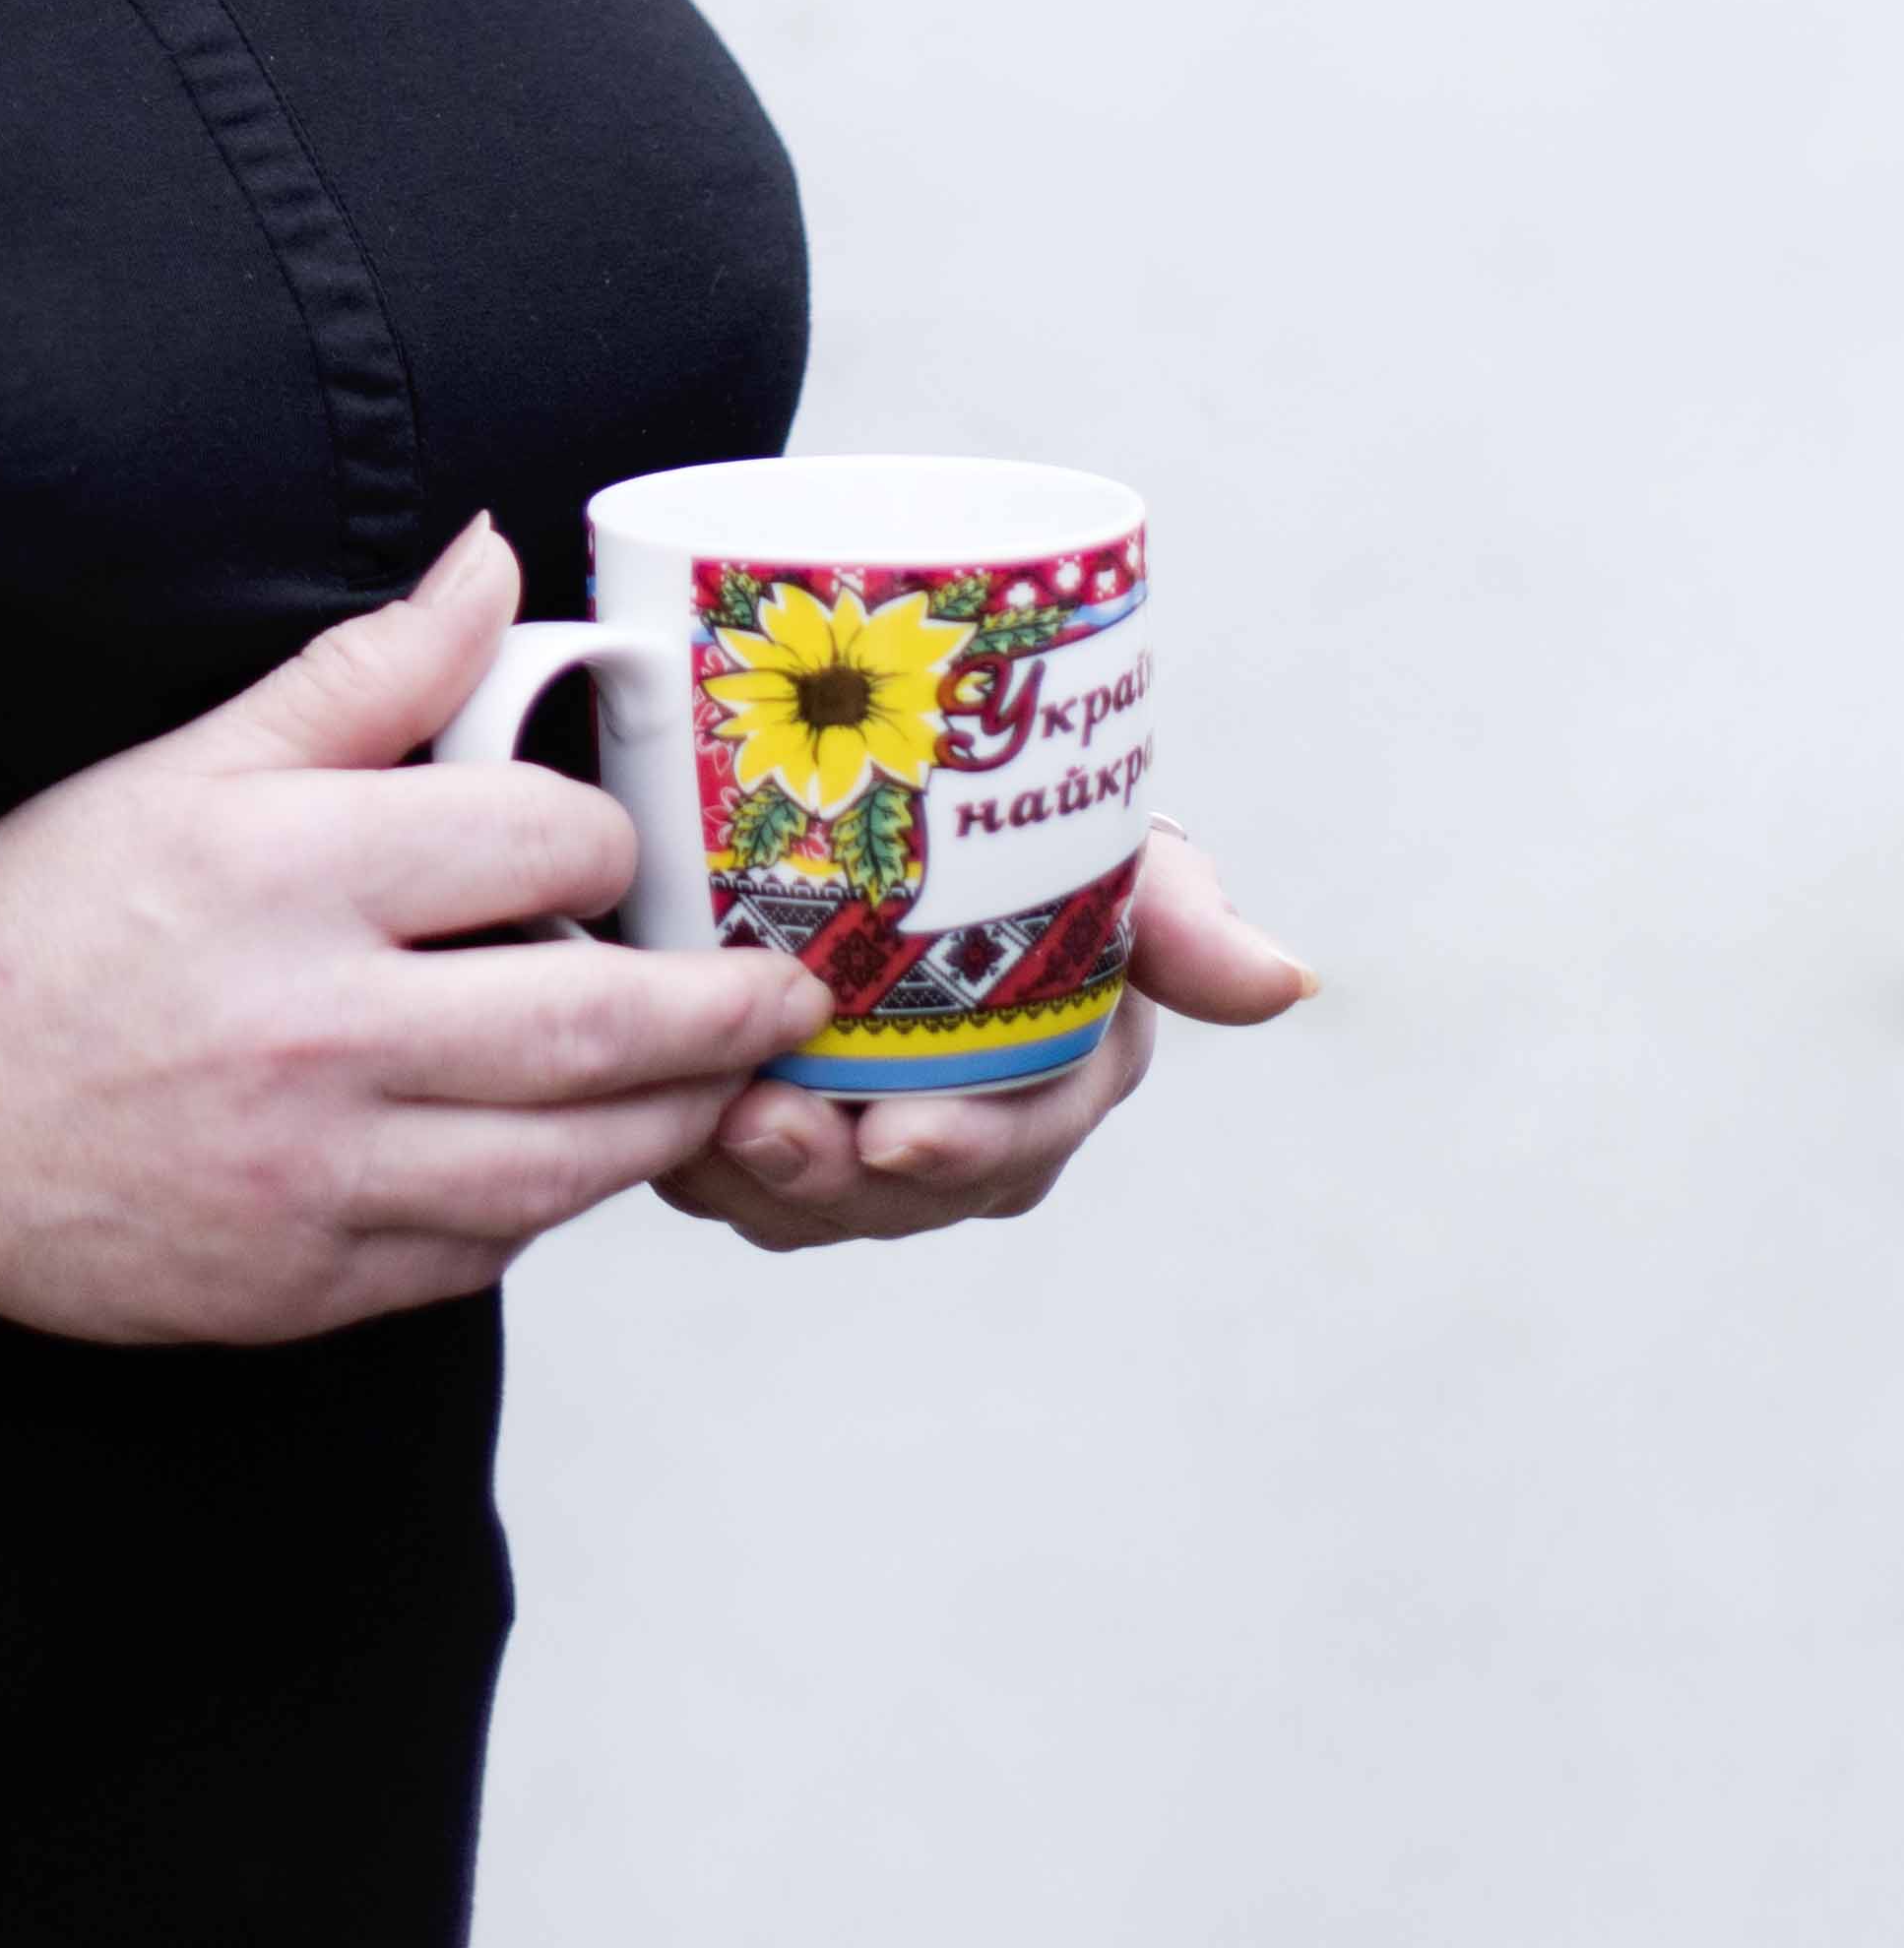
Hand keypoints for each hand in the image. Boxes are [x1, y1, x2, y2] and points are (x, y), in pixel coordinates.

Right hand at [0, 518, 825, 1347]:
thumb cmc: (43, 922)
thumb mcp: (189, 765)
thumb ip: (365, 675)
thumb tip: (495, 561)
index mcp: (291, 871)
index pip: (537, 848)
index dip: (605, 842)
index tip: (625, 847)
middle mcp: (317, 1029)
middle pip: (595, 1028)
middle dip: (723, 1010)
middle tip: (788, 988)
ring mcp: (319, 1178)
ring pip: (567, 1165)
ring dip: (670, 1121)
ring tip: (723, 1080)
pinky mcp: (309, 1289)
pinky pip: (482, 1253)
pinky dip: (546, 1203)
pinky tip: (564, 1153)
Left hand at [654, 819, 1315, 1251]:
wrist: (818, 747)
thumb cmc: (981, 795)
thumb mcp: (1080, 832)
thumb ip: (1172, 908)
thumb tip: (1289, 981)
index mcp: (1056, 1056)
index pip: (1031, 1132)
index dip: (975, 1149)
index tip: (900, 1135)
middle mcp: (965, 1107)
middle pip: (914, 1186)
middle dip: (842, 1179)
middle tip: (766, 1129)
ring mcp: (857, 1119)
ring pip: (815, 1201)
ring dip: (758, 1181)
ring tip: (702, 1126)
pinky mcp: (756, 1106)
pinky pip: (728, 1175)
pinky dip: (696, 1160)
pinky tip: (659, 1121)